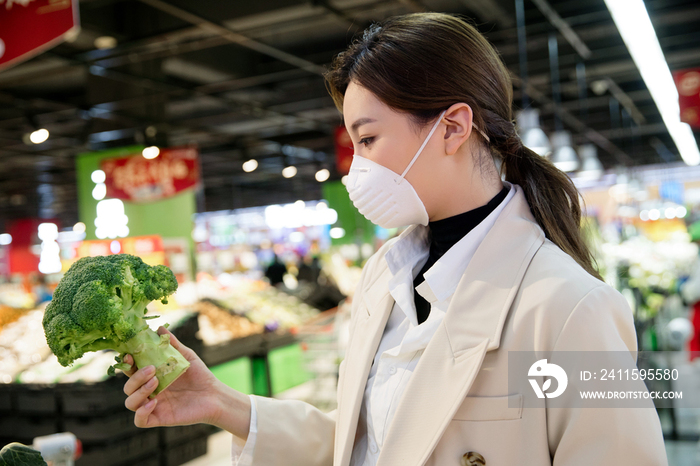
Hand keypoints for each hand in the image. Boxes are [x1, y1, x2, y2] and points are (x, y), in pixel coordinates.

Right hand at [122, 326, 250, 437]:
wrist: (214, 394)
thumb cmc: (200, 375)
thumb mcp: (186, 357)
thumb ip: (172, 344)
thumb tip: (160, 328)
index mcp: (152, 376)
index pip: (131, 371)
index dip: (126, 364)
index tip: (129, 356)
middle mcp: (149, 391)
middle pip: (128, 387)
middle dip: (136, 377)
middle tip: (152, 369)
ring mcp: (152, 406)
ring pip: (130, 403)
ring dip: (138, 392)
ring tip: (156, 382)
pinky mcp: (159, 418)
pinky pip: (139, 421)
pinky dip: (141, 412)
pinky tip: (154, 402)